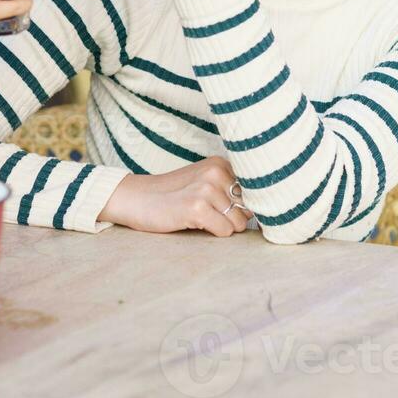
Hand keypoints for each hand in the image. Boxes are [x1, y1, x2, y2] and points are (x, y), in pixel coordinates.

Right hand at [99, 157, 251, 236]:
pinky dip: (212, 233)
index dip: (247, 207)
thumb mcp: (202, 184)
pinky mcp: (197, 207)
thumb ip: (229, 192)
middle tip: (206, 215)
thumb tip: (262, 213)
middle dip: (232, 218)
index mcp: (220, 164)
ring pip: (237, 223)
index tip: (232, 211)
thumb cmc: (171, 196)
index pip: (255, 191)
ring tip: (198, 217)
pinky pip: (225, 231)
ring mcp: (206, 189)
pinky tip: (192, 222)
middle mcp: (216, 172)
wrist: (135, 198)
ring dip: (221, 227)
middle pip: (247, 209)